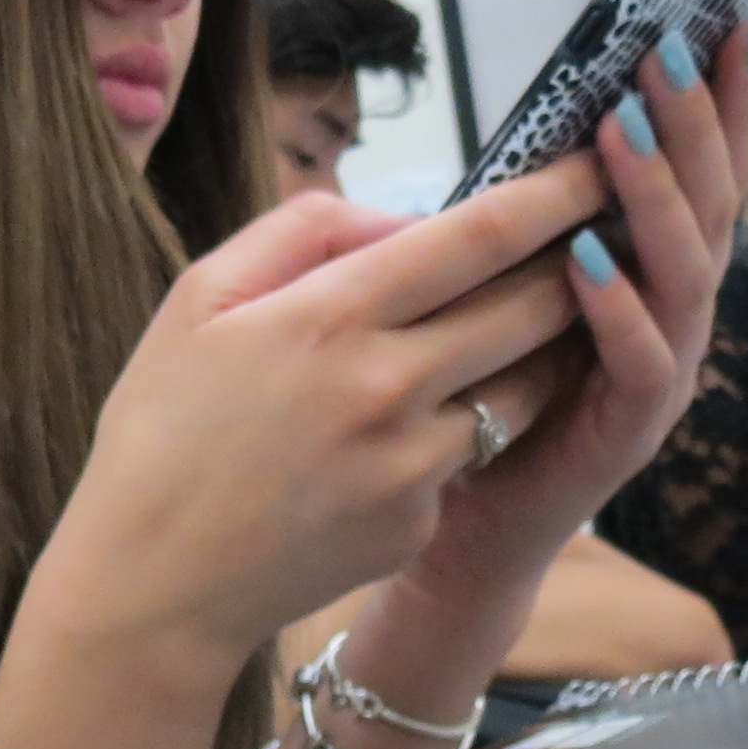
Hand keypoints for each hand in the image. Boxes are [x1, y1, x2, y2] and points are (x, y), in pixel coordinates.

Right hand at [31, 161, 617, 694]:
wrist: (151, 583)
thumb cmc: (163, 432)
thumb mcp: (199, 300)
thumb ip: (301, 231)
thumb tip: (401, 218)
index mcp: (330, 318)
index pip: (479, 238)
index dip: (554, 194)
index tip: (596, 164)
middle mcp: (387, 389)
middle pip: (531, 308)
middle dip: (574, 264)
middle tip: (592, 235)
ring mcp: (412, 466)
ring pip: (523, 386)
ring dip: (537, 349)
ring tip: (520, 326)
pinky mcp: (420, 523)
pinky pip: (468, 456)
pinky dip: (460, 429)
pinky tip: (409, 430)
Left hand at [412, 20, 747, 611]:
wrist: (470, 525)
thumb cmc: (495, 388)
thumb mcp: (519, 280)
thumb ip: (544, 216)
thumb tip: (547, 121)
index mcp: (660, 271)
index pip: (705, 169)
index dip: (725, 96)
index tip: (731, 16)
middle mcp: (680, 315)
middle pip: (712, 202)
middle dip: (698, 119)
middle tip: (674, 44)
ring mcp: (665, 372)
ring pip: (685, 272)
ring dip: (655, 195)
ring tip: (623, 128)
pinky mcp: (630, 433)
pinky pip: (638, 361)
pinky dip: (617, 308)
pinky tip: (588, 260)